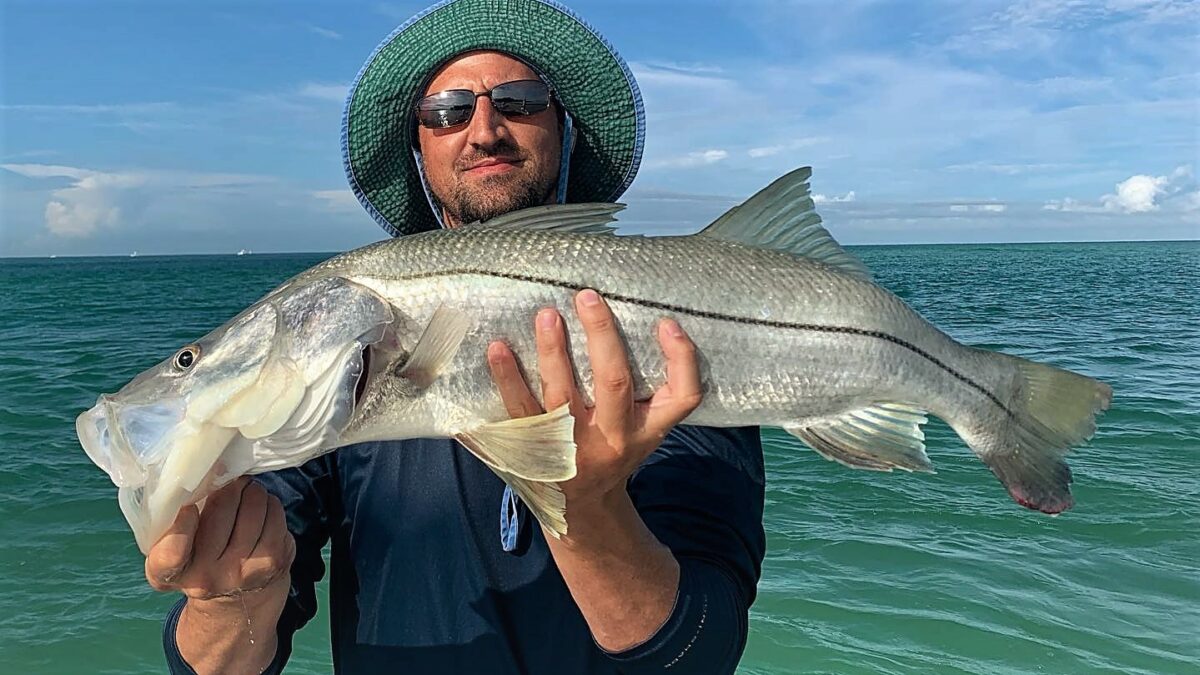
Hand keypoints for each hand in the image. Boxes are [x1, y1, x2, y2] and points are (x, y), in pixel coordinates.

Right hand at [144, 477, 294, 606]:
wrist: (236, 600)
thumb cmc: (199, 559)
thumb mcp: (173, 549)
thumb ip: (172, 522)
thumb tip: (200, 476)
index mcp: (168, 574)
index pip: (172, 552)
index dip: (182, 523)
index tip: (189, 505)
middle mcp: (205, 579)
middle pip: (222, 509)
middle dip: (228, 486)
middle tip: (229, 482)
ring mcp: (241, 573)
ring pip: (253, 506)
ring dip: (252, 491)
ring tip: (247, 493)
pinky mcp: (272, 564)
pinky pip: (275, 514)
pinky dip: (270, 503)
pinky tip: (262, 509)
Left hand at [487, 288, 702, 512]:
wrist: (579, 506)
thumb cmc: (614, 450)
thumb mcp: (644, 429)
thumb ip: (650, 389)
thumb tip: (647, 322)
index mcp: (647, 430)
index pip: (683, 396)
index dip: (680, 358)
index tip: (666, 322)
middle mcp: (614, 438)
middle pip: (615, 382)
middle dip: (602, 336)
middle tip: (587, 297)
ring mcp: (572, 446)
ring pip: (563, 394)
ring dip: (552, 351)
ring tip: (546, 316)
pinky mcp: (536, 448)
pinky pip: (520, 410)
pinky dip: (507, 377)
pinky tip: (498, 348)